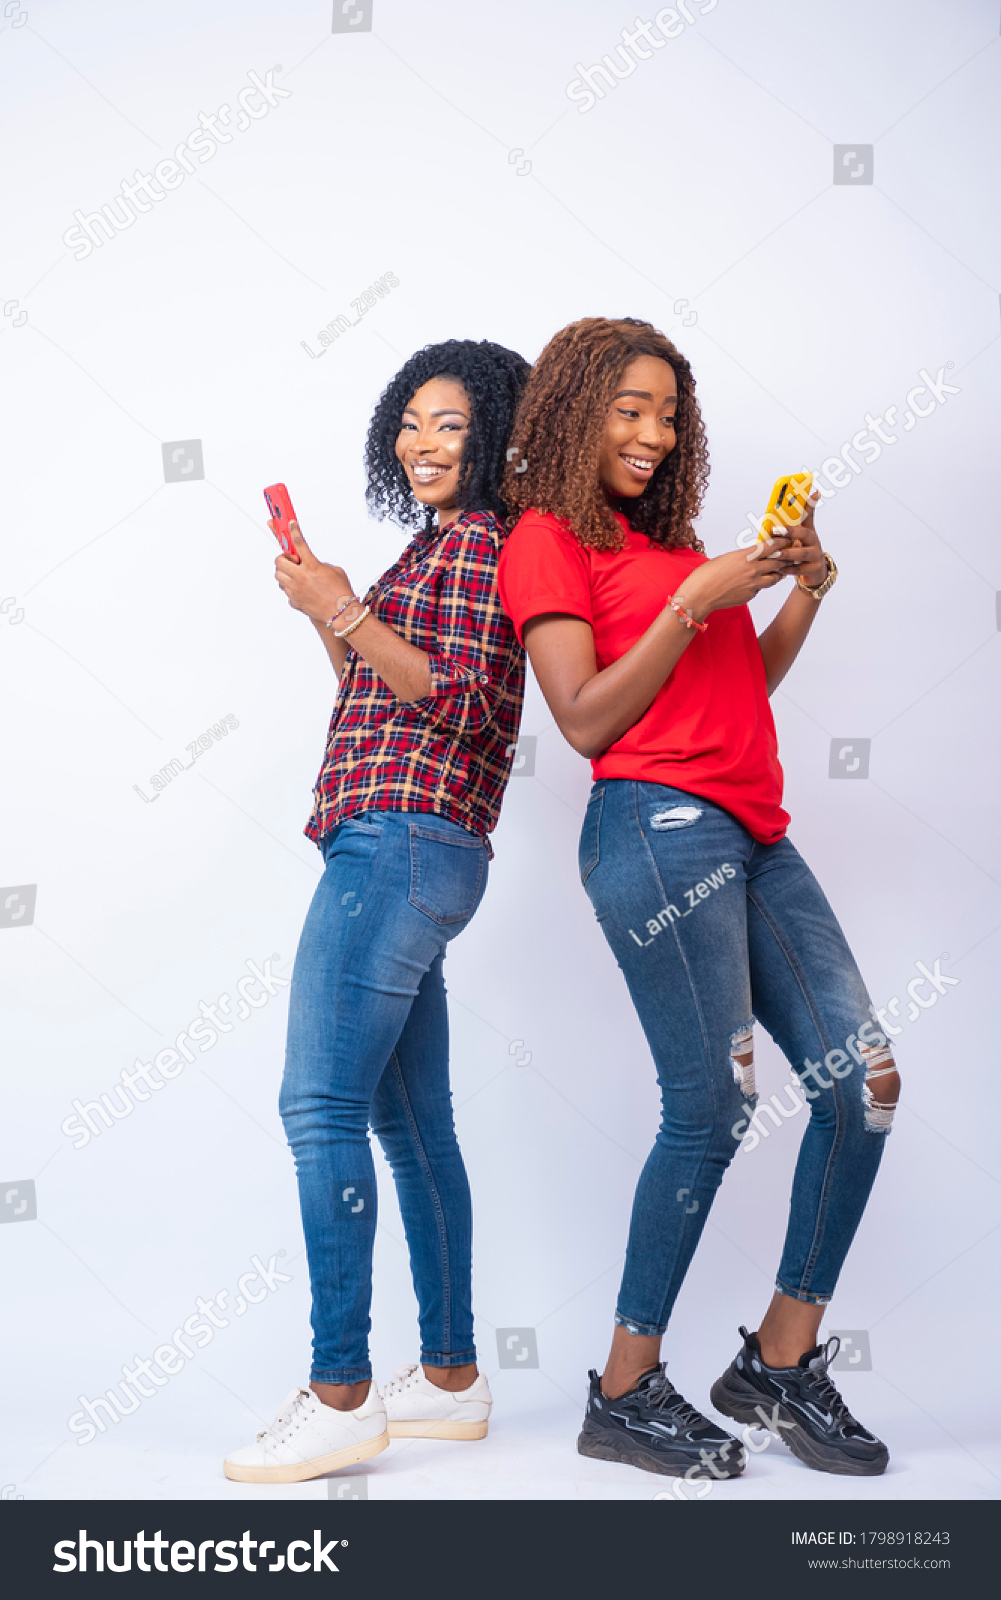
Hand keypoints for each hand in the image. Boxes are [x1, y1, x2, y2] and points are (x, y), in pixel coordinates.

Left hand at [273, 522, 354, 624]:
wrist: (342, 614)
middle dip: (283, 559)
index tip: (290, 523)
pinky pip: (286, 590)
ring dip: (285, 573)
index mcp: (313, 566)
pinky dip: (291, 588)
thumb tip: (307, 563)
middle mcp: (301, 577)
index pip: (299, 543)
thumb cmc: (341, 591)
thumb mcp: (334, 570)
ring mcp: (295, 590)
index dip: (293, 530)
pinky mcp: (293, 601)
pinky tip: (302, 590)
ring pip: (278, 576)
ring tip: (296, 575)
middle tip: (292, 561)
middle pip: (279, 561)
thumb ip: (318, 563)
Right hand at [675, 533, 796, 620]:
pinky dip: (761, 585)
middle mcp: (752, 569)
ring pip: (774, 578)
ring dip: (778, 573)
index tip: (786, 540)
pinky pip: (760, 588)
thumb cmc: (708, 574)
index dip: (781, 543)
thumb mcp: (727, 558)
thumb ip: (744, 556)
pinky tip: (757, 583)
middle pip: (778, 562)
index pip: (771, 547)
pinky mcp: (750, 595)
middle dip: (785, 559)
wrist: (700, 594)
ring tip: (780, 571)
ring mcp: (753, 584)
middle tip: (790, 556)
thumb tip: (753, 556)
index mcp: (746, 556)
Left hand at [772, 491, 826, 589]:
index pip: (809, 515)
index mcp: (809, 532)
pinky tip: (778, 569)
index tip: (812, 494)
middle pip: (805, 534)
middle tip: (776, 530)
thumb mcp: (801, 536)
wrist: (814, 572)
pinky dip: (788, 569)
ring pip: (802, 553)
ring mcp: (816, 556)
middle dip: (790, 531)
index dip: (810, 505)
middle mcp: (814, 542)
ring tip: (775, 554)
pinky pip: (799, 569)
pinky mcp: (814, 569)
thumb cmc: (804, 550)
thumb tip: (788, 506)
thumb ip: (794, 523)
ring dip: (787, 553)